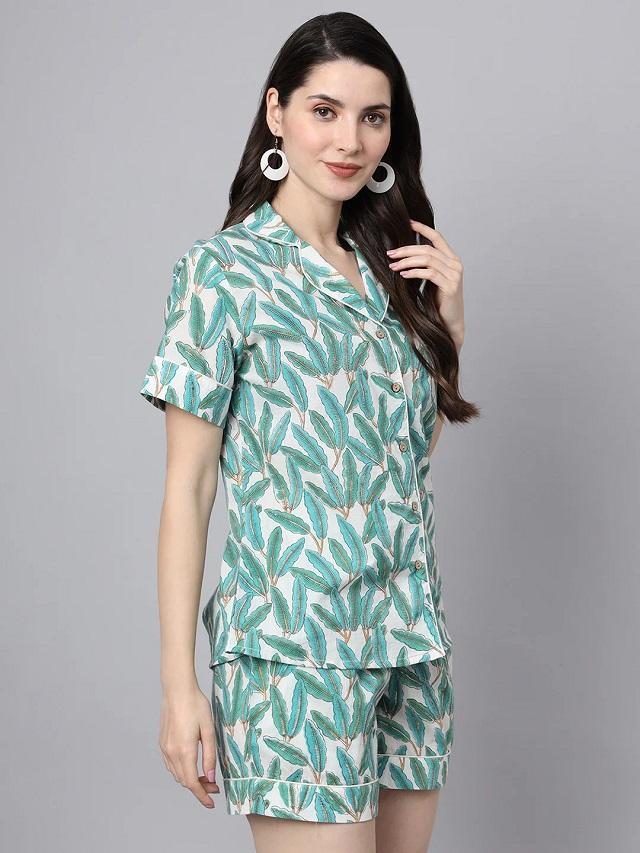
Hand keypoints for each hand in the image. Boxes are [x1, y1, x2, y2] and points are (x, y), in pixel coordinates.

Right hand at [158, 684, 220, 807]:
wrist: (177, 690)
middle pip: (184, 781)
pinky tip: (191, 765)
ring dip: (190, 779)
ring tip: (205, 776)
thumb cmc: (196, 706)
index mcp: (184, 750)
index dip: (202, 796)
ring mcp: (165, 748)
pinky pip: (171, 765)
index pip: (192, 783)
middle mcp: (171, 752)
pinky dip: (181, 771)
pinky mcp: (162, 743)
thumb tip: (211, 777)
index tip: (211, 803)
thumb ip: (210, 756)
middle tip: (214, 786)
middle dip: (199, 788)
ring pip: (176, 774)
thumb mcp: (208, 730)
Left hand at [387, 220, 464, 349]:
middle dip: (406, 249)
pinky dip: (414, 272)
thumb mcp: (433, 280)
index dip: (422, 228)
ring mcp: (455, 275)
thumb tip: (405, 255)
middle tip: (390, 253)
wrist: (450, 322)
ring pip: (428, 259)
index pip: (437, 237)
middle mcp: (456, 264)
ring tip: (393, 266)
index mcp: (452, 259)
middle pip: (428, 249)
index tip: (408, 223)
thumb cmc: (439, 302)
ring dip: (407, 261)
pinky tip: (403, 275)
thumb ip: (426, 266)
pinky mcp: (450, 286)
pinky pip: (429, 274)